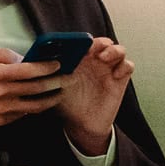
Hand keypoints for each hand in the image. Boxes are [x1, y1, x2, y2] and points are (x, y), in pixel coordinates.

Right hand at [0, 47, 64, 131]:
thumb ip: (0, 54)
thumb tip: (21, 58)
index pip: (27, 71)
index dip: (45, 67)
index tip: (57, 63)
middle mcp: (0, 94)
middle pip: (35, 88)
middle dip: (55, 82)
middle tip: (68, 77)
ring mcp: (2, 110)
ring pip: (35, 105)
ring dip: (51, 98)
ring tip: (61, 91)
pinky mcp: (2, 120)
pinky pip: (24, 113)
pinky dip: (34, 106)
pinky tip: (41, 99)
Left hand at [56, 37, 132, 153]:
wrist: (81, 125)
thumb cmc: (66, 103)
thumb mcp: (53, 87)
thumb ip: (48, 74)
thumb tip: (36, 61)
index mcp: (78, 59)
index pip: (83, 42)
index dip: (81, 40)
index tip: (77, 44)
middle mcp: (94, 61)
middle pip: (102, 42)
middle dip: (99, 42)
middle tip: (92, 48)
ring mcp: (108, 69)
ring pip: (118, 50)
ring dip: (113, 50)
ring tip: (104, 57)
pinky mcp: (119, 79)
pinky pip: (128, 66)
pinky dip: (124, 66)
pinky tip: (116, 74)